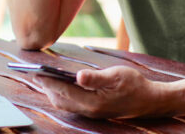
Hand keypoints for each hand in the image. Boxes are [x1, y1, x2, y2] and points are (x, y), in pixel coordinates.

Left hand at [34, 66, 168, 118]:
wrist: (150, 101)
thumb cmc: (134, 85)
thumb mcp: (117, 76)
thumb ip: (96, 78)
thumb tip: (79, 76)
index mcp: (93, 102)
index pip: (64, 91)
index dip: (49, 82)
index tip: (36, 72)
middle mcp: (89, 110)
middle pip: (61, 100)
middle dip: (47, 87)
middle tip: (34, 73)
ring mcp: (91, 112)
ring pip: (65, 104)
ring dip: (53, 92)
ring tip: (43, 78)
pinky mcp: (93, 110)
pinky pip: (72, 104)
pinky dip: (62, 95)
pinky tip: (59, 85)